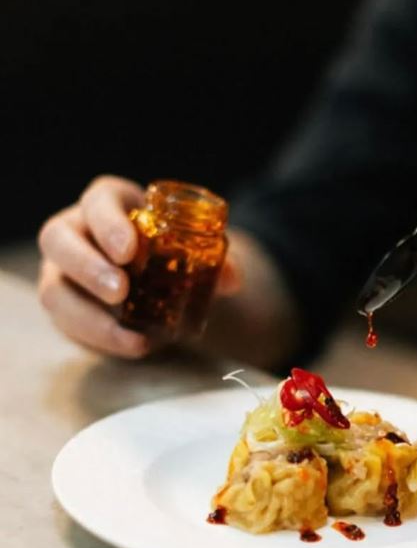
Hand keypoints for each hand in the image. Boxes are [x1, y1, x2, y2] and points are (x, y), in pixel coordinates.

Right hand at [37, 175, 243, 357]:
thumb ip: (214, 259)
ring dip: (88, 315)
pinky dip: (101, 338)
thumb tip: (232, 279)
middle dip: (87, 266)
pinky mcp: (66, 307)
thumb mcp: (193, 247)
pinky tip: (133, 346)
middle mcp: (75, 232)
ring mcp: (63, 271)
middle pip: (57, 239)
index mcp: (107, 203)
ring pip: (53, 289)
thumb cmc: (169, 248)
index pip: (97, 201)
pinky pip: (68, 324)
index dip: (108, 223)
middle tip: (121, 291)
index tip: (129, 249)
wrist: (156, 276)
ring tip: (132, 336)